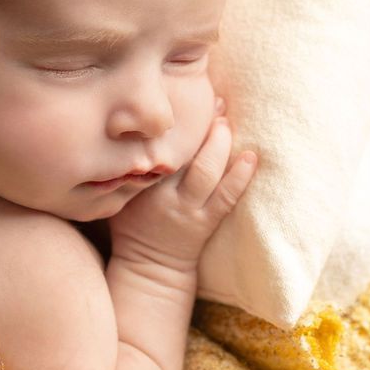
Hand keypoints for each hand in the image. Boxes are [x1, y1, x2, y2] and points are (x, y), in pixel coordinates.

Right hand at [107, 98, 257, 274]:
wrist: (150, 268)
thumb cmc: (132, 227)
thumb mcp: (118, 196)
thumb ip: (125, 169)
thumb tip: (133, 129)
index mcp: (141, 188)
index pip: (158, 149)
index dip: (171, 125)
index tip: (180, 101)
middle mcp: (165, 197)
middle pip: (184, 155)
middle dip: (200, 127)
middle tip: (213, 104)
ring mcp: (189, 210)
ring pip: (208, 172)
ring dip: (220, 144)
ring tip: (225, 121)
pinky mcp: (207, 222)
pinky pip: (227, 196)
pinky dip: (240, 175)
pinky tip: (250, 156)